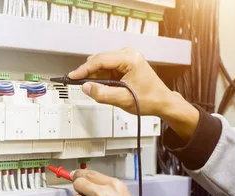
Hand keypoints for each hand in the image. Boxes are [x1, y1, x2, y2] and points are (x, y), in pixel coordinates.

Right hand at [69, 47, 199, 140]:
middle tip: (80, 85)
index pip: (100, 60)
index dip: (84, 69)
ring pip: (101, 64)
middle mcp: (128, 54)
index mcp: (130, 58)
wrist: (162, 102)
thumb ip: (102, 94)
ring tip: (95, 89)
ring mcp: (127, 58)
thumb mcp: (123, 99)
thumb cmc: (150, 99)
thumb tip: (86, 88)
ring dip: (95, 76)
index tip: (72, 76)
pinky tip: (102, 86)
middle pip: (99, 60)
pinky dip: (101, 77)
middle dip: (89, 73)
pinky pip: (106, 68)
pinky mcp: (124, 64)